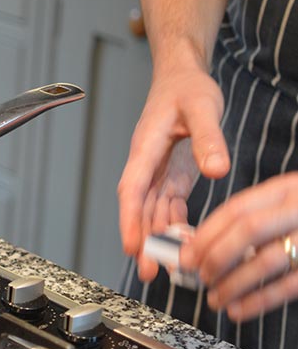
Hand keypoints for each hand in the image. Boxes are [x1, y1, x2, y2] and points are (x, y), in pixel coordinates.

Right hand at [116, 57, 228, 280]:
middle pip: (139, 208)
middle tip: (149, 272)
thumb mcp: (202, 107)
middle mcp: (147, 165)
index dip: (130, 220)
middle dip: (142, 241)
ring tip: (164, 268)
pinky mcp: (173, 175)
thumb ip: (208, 138)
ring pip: (152, 212)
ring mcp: (159, 172)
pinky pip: (169, 205)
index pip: (133, 189)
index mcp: (146, 148)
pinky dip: (173, 225)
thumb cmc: (186, 87)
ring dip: (157, 239)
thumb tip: (216, 169)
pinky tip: (181, 243)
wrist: (182, 76)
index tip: (132, 245)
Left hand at [182, 173, 297, 320]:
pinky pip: (289, 285)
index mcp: (286, 189)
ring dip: (233, 284)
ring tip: (215, 299)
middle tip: (199, 277)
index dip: (206, 234)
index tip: (186, 254)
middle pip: (248, 231)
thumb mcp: (287, 204)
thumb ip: (253, 218)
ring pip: (267, 261)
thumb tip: (200, 246)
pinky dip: (259, 300)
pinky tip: (239, 310)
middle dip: (216, 257)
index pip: (236, 209)